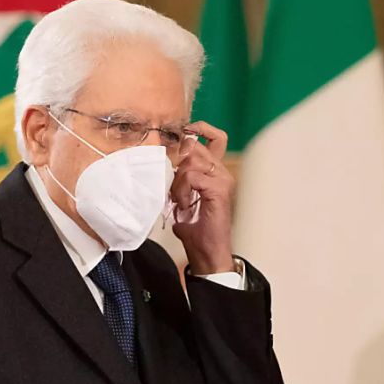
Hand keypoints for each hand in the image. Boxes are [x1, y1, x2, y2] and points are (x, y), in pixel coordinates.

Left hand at [169, 121, 235, 274]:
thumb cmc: (197, 231)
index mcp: (216, 173)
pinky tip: (183, 205)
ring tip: (178, 199)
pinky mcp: (219, 190)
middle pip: (195, 146)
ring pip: (191, 160)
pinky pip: (192, 176)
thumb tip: (160, 173)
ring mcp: (223, 180)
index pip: (214, 138)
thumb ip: (178, 183)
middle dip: (177, 161)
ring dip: (178, 179)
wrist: (208, 254)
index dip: (199, 130)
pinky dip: (182, 190)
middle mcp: (222, 172)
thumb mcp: (182, 200)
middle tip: (174, 185)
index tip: (182, 132)